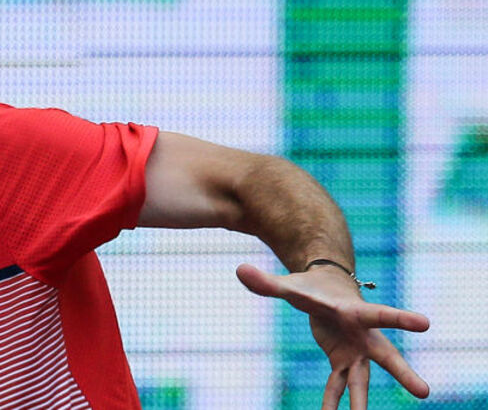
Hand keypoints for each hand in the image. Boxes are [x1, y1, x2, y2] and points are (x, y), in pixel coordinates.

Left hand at [235, 263, 429, 409]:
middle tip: (423, 392)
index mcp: (354, 312)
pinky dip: (334, 403)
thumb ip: (267, 282)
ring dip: (362, 402)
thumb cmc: (312, 286)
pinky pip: (339, 386)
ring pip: (363, 380)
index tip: (425, 323)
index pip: (379, 314)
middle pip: (385, 355)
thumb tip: (240, 270)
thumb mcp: (290, 286)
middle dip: (402, 372)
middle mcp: (362, 335)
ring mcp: (355, 351)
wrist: (325, 290)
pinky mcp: (343, 361)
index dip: (400, 318)